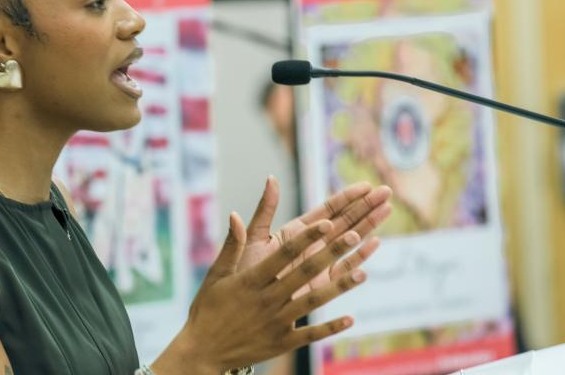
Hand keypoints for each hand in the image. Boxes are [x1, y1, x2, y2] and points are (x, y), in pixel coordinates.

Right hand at [150, 209, 379, 374]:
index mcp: (251, 280)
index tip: (326, 222)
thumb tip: (235, 214)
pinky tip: (350, 318)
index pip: (284, 253)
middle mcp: (267, 299)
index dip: (307, 237)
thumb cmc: (208, 308)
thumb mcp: (216, 274)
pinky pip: (310, 334)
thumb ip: (231, 245)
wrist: (202, 351)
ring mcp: (276, 322)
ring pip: (313, 301)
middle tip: (353, 234)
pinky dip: (330, 327)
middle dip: (330, 252)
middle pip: (305, 272)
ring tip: (362, 273)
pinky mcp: (281, 343)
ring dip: (339, 287)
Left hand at [240, 178, 391, 296]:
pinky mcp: (324, 286)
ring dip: (368, 226)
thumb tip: (271, 178)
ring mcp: (320, 264)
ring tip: (387, 209)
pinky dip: (360, 256)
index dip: (347, 197)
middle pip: (344, 222)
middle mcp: (312, 245)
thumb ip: (265, 210)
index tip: (366, 185)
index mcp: (297, 231)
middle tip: (387, 191)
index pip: (327, 210)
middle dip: (365, 206)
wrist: (243, 308)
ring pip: (349, 241)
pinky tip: (375, 243)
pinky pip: (345, 269)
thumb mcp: (255, 238)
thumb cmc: (244, 272)